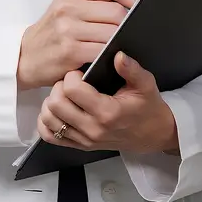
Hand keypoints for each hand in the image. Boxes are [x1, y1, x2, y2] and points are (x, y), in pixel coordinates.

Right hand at [17, 0, 138, 89]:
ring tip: (122, 45)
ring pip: (112, 32)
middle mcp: (68, 7)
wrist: (26, 55)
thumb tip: (129, 5)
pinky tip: (110, 57)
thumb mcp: (66, 7)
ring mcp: (68, 29)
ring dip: (121, 41)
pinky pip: (103, 51)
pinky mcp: (70, 50)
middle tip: (132, 32)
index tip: (142, 6)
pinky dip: (111, 55)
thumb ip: (93, 1)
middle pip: (116, 11)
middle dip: (128, 24)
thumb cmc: (52, 32)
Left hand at [37, 51, 179, 154]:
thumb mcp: (146, 84)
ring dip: (52, 102)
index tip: (80, 72)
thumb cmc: (148, 108)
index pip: (72, 90)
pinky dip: (48, 122)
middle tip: (70, 81)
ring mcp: (84, 140)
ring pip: (49, 119)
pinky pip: (50, 136)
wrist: (153, 134)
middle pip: (56, 104)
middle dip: (59, 86)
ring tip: (65, 94)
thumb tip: (118, 55)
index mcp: (107, 112)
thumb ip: (132, 69)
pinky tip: (58, 111)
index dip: (71, 76)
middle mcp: (93, 129)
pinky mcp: (79, 146)